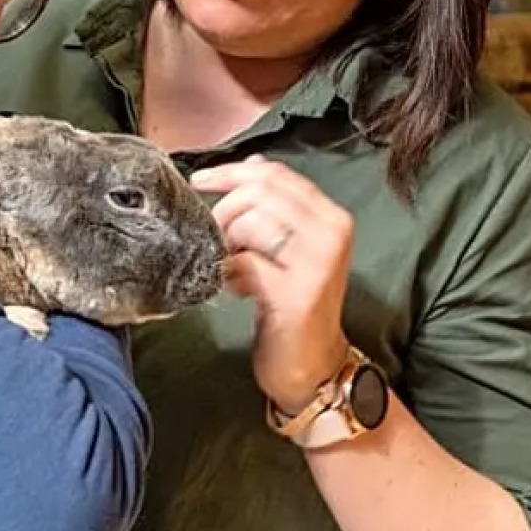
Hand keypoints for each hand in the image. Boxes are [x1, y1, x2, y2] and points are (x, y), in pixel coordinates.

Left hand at [190, 155, 352, 415]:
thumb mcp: (291, 248)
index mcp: (331, 217)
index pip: (275, 175)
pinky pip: (245, 263)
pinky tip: (237, 289)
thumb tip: (251, 164)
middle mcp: (331, 234)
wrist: (313, 366)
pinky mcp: (296, 293)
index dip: (231, 172)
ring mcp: (317, 263)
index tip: (200, 182)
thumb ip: (275, 207)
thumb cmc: (295, 306)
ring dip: (227, 243)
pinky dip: (230, 273)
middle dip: (224, 210)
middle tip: (216, 238)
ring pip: (251, 223)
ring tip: (232, 268)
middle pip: (260, 192)